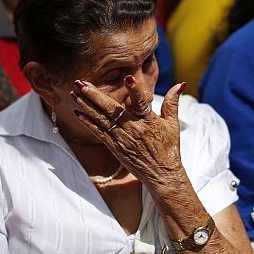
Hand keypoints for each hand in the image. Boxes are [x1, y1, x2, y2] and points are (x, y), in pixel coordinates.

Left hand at [71, 78, 186, 186]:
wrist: (162, 176)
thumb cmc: (169, 149)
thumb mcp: (172, 125)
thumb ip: (172, 103)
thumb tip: (180, 84)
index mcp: (149, 122)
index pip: (142, 103)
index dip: (135, 91)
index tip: (127, 77)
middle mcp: (135, 130)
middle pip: (112, 110)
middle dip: (94, 95)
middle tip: (80, 83)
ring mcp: (123, 139)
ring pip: (101, 120)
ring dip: (86, 106)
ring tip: (74, 94)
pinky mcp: (116, 148)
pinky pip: (99, 134)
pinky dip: (88, 123)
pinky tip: (78, 113)